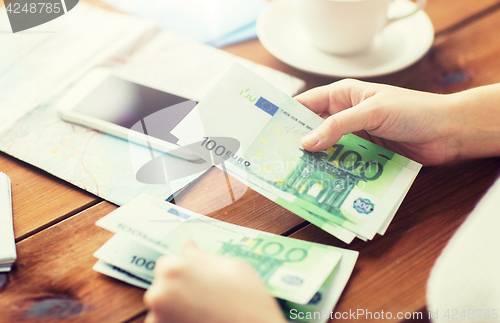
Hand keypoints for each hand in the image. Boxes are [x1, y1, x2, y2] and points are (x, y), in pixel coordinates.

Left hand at [143, 241, 285, 322]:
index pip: (166, 264)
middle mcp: (159, 294)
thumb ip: (203, 257)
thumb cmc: (249, 301)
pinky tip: (202, 321)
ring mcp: (159, 319)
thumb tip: (188, 246)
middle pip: (162, 287)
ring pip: (163, 309)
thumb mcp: (232, 267)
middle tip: (207, 297)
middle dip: (179, 289)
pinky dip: (179, 322)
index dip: (184, 271)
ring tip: (207, 312)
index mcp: (174, 269)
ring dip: (177, 309)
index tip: (199, 278)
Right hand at [297, 79, 499, 164]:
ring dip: (316, 161)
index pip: (307, 104)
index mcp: (344, 95)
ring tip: (296, 175)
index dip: (287, 116)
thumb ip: (337, 126)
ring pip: (328, 149)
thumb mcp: (371, 112)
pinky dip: (334, 171)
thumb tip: (306, 142)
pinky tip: (323, 182)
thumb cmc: (414, 111)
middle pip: (314, 130)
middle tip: (278, 160)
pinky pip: (344, 163)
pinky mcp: (367, 156)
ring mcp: (357, 137)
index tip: (268, 132)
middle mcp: (346, 116)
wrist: (449, 132)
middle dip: (298, 143)